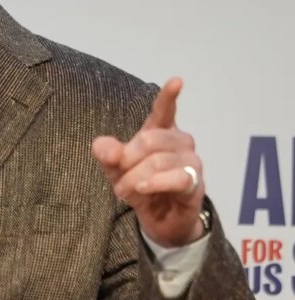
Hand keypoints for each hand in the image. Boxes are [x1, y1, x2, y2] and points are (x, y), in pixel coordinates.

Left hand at [92, 78, 204, 246]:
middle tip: (117, 180)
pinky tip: (143, 188)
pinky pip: (177, 178)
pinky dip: (155, 183)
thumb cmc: (140, 183)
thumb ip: (107, 154)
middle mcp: (180, 142)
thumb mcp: (115, 169)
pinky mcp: (196, 184)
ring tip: (124, 191)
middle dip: (127, 161)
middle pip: (149, 140)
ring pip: (158, 162)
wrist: (159, 219)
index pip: (164, 110)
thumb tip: (105, 149)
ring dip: (135, 179)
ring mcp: (191, 162)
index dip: (169, 96)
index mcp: (160, 132)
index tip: (177, 80)